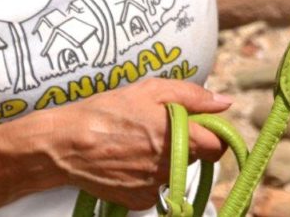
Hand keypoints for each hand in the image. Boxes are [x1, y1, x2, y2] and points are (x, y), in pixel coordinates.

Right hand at [47, 79, 232, 209]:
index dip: (213, 135)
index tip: (201, 126)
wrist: (64, 145)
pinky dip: (148, 176)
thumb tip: (225, 102)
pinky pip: (155, 188)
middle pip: (195, 157)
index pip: (218, 146)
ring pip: (174, 171)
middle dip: (186, 143)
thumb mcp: (151, 90)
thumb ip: (193, 96)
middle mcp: (171, 166)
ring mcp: (154, 186)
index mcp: (179, 138)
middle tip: (160, 128)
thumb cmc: (108, 112)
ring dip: (166, 159)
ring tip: (138, 142)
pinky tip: (128, 160)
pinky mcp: (138, 200)